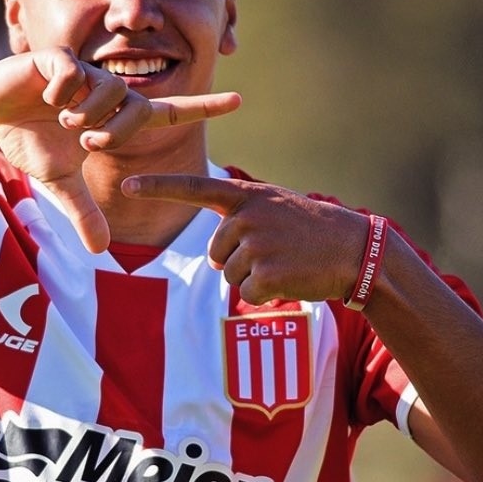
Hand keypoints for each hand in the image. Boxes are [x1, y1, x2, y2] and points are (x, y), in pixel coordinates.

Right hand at [0, 49, 240, 252]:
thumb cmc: (29, 139)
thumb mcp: (59, 181)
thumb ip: (83, 211)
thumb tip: (101, 250)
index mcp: (115, 117)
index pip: (169, 111)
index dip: (203, 107)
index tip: (238, 102)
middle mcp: (107, 91)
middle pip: (136, 108)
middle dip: (114, 133)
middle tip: (87, 144)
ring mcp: (84, 72)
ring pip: (108, 90)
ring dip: (86, 114)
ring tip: (63, 121)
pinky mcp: (57, 58)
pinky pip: (72, 73)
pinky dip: (60, 92)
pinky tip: (45, 98)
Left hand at [122, 174, 364, 304]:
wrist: (355, 250)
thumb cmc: (313, 231)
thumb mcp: (276, 209)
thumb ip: (240, 222)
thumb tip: (215, 264)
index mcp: (247, 196)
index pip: (194, 188)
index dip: (157, 188)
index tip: (127, 186)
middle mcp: (247, 216)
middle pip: (216, 253)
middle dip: (239, 260)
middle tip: (277, 252)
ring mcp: (256, 244)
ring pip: (228, 274)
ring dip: (254, 277)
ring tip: (286, 262)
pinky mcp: (266, 274)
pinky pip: (246, 293)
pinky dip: (265, 294)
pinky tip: (289, 279)